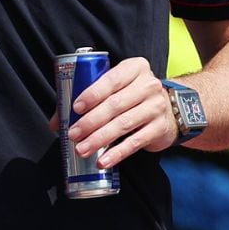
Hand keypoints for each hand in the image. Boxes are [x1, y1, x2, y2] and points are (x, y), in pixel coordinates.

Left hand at [64, 56, 179, 165]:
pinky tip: (103, 161)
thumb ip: (89, 99)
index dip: (93, 94)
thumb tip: (57, 122)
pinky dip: (117, 153)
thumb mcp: (117, 88)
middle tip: (73, 134)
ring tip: (82, 149)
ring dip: (100, 139)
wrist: (171, 109)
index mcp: (135, 68)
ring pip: (123, 124)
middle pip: (115, 104)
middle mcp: (148, 85)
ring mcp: (156, 107)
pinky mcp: (160, 128)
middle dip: (91, 121)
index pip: (112, 80)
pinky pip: (135, 142)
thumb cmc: (134, 96)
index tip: (76, 107)